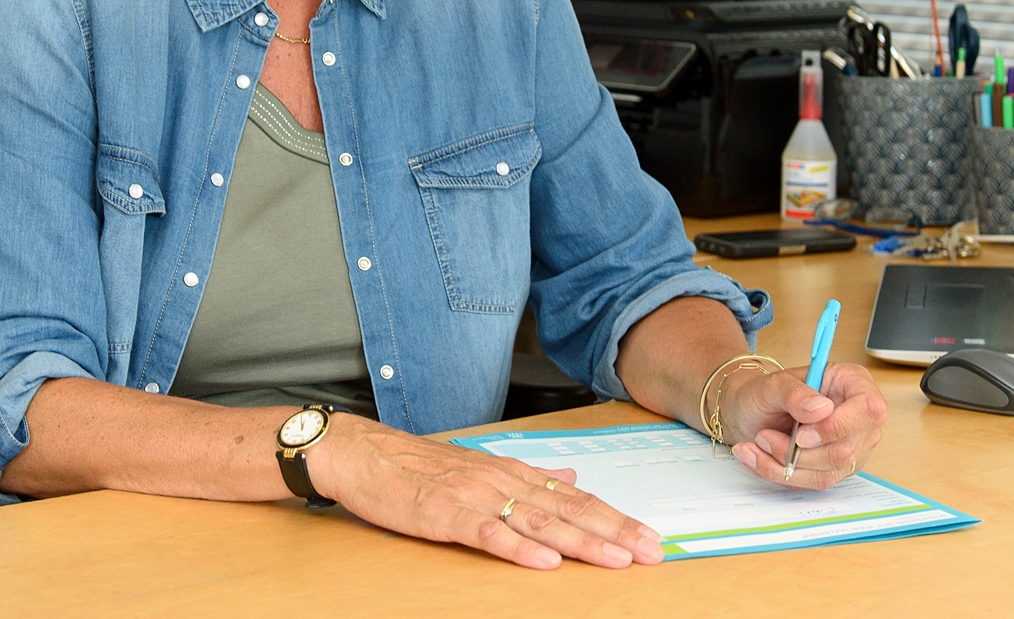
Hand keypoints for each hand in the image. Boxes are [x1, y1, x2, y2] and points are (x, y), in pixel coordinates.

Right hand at [308, 413, 665, 570]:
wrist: (362, 453)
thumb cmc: (417, 465)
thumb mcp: (480, 466)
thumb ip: (528, 475)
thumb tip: (572, 474)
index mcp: (511, 472)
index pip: (575, 496)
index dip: (614, 517)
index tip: (648, 536)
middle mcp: (500, 480)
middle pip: (567, 509)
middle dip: (613, 532)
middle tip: (651, 552)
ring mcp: (474, 496)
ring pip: (538, 520)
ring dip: (580, 541)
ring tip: (616, 559)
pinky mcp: (444, 513)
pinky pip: (487, 533)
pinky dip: (518, 547)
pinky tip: (545, 561)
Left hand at [716, 361, 887, 488]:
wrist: (750, 412)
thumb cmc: (766, 393)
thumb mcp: (773, 384)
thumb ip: (795, 394)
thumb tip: (821, 409)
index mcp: (852, 382)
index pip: (868, 409)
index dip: (836, 427)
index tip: (801, 434)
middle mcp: (859, 417)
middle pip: (846, 450)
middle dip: (799, 452)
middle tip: (765, 436)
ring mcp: (852, 446)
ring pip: (829, 472)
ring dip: (785, 463)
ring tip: (759, 442)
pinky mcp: (837, 469)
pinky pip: (814, 482)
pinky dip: (781, 473)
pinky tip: (759, 457)